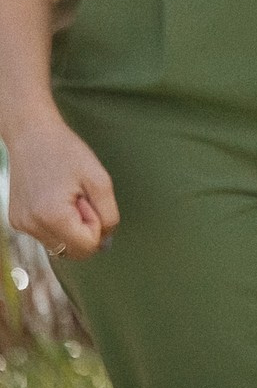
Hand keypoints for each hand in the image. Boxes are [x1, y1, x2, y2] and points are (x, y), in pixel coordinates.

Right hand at [5, 114, 116, 260]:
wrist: (32, 136)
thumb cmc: (67, 152)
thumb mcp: (99, 179)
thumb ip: (108, 214)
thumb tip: (105, 241)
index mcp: (52, 216)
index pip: (87, 247)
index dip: (98, 227)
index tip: (91, 202)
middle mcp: (31, 226)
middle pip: (72, 251)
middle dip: (85, 230)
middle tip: (81, 200)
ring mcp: (20, 225)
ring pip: (59, 245)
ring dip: (71, 227)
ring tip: (67, 196)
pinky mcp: (16, 221)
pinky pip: (46, 235)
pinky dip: (57, 223)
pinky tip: (55, 198)